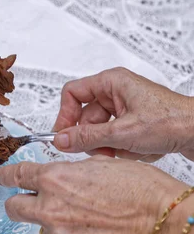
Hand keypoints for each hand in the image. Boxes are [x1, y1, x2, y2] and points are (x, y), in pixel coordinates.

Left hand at [0, 156, 188, 233]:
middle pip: (14, 208)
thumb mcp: (100, 165)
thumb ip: (71, 171)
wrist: (164, 225)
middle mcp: (51, 209)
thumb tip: (62, 176)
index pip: (16, 175)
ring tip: (83, 220)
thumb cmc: (142, 193)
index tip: (0, 177)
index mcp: (55, 180)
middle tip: (27, 201)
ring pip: (42, 229)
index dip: (5, 175)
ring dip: (53, 223)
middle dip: (17, 203)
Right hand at [52, 67, 193, 161]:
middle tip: (100, 151)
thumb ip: (87, 137)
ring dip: (110, 145)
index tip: (63, 136)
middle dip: (93, 138)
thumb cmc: (172, 121)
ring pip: (100, 131)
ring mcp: (126, 108)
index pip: (73, 94)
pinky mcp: (134, 122)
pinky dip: (124, 147)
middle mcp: (116, 92)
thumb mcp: (122, 133)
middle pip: (86, 117)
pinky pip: (115, 137)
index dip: (65, 115)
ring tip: (126, 151)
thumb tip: (60, 140)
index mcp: (111, 82)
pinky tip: (140, 150)